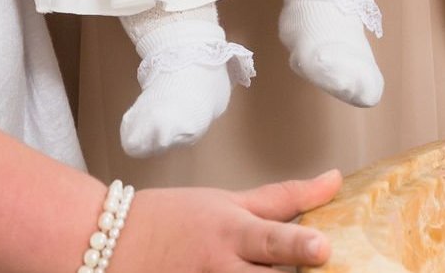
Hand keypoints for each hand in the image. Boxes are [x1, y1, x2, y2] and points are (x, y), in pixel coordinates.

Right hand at [109, 171, 341, 271]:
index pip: (272, 239)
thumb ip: (285, 198)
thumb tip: (334, 181)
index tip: (323, 248)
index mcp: (233, 233)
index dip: (299, 245)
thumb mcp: (228, 200)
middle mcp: (221, 268)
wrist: (110, 242)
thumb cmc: (173, 219)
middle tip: (318, 270)